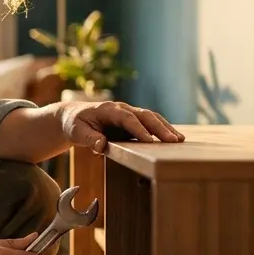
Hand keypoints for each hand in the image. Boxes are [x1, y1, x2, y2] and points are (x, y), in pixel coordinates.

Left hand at [56, 100, 183, 153]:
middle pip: (144, 115)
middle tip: (173, 140)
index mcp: (108, 109)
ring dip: (165, 128)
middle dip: (160, 128)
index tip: (150, 142)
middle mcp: (121, 108)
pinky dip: (162, 129)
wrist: (74, 116)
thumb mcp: (76, 132)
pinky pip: (150, 123)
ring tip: (179, 140)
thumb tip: (101, 146)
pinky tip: (173, 138)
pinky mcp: (132, 120)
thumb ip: (89, 139)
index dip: (139, 130)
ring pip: (151, 117)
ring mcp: (129, 113)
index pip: (127, 119)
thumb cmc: (75, 124)